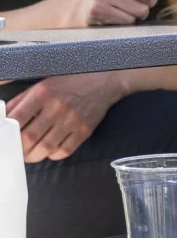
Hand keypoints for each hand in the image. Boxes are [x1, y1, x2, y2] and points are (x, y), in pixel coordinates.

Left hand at [8, 73, 123, 161]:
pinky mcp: (85, 130)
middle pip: (30, 136)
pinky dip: (54, 155)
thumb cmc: (70, 82)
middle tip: (15, 151)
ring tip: (29, 156)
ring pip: (46, 147)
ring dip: (34, 155)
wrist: (104, 81)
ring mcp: (73, 120)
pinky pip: (66, 150)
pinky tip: (49, 152)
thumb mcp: (42, 83)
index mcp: (43, 93)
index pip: (17, 118)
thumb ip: (21, 98)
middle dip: (18, 148)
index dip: (7, 131)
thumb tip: (3, 113)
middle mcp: (57, 107)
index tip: (5, 137)